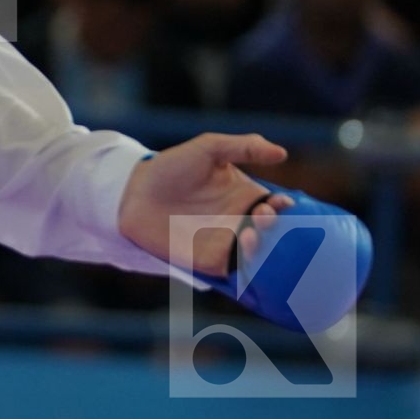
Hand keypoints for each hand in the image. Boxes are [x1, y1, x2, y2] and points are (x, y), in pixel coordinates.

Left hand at [117, 133, 295, 275]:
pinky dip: (247, 267)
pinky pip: (237, 271)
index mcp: (247, 196)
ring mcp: (228, 244)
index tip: (281, 201)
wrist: (133, 192)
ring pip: (260, 254)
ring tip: (252, 232)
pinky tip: (240, 250)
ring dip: (265, 248)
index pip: (278, 206)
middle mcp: (242, 222)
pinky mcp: (211, 263)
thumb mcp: (208, 148)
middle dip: (277, 228)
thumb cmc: (171, 167)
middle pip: (274, 233)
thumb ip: (244, 147)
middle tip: (264, 215)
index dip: (285, 207)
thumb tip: (282, 152)